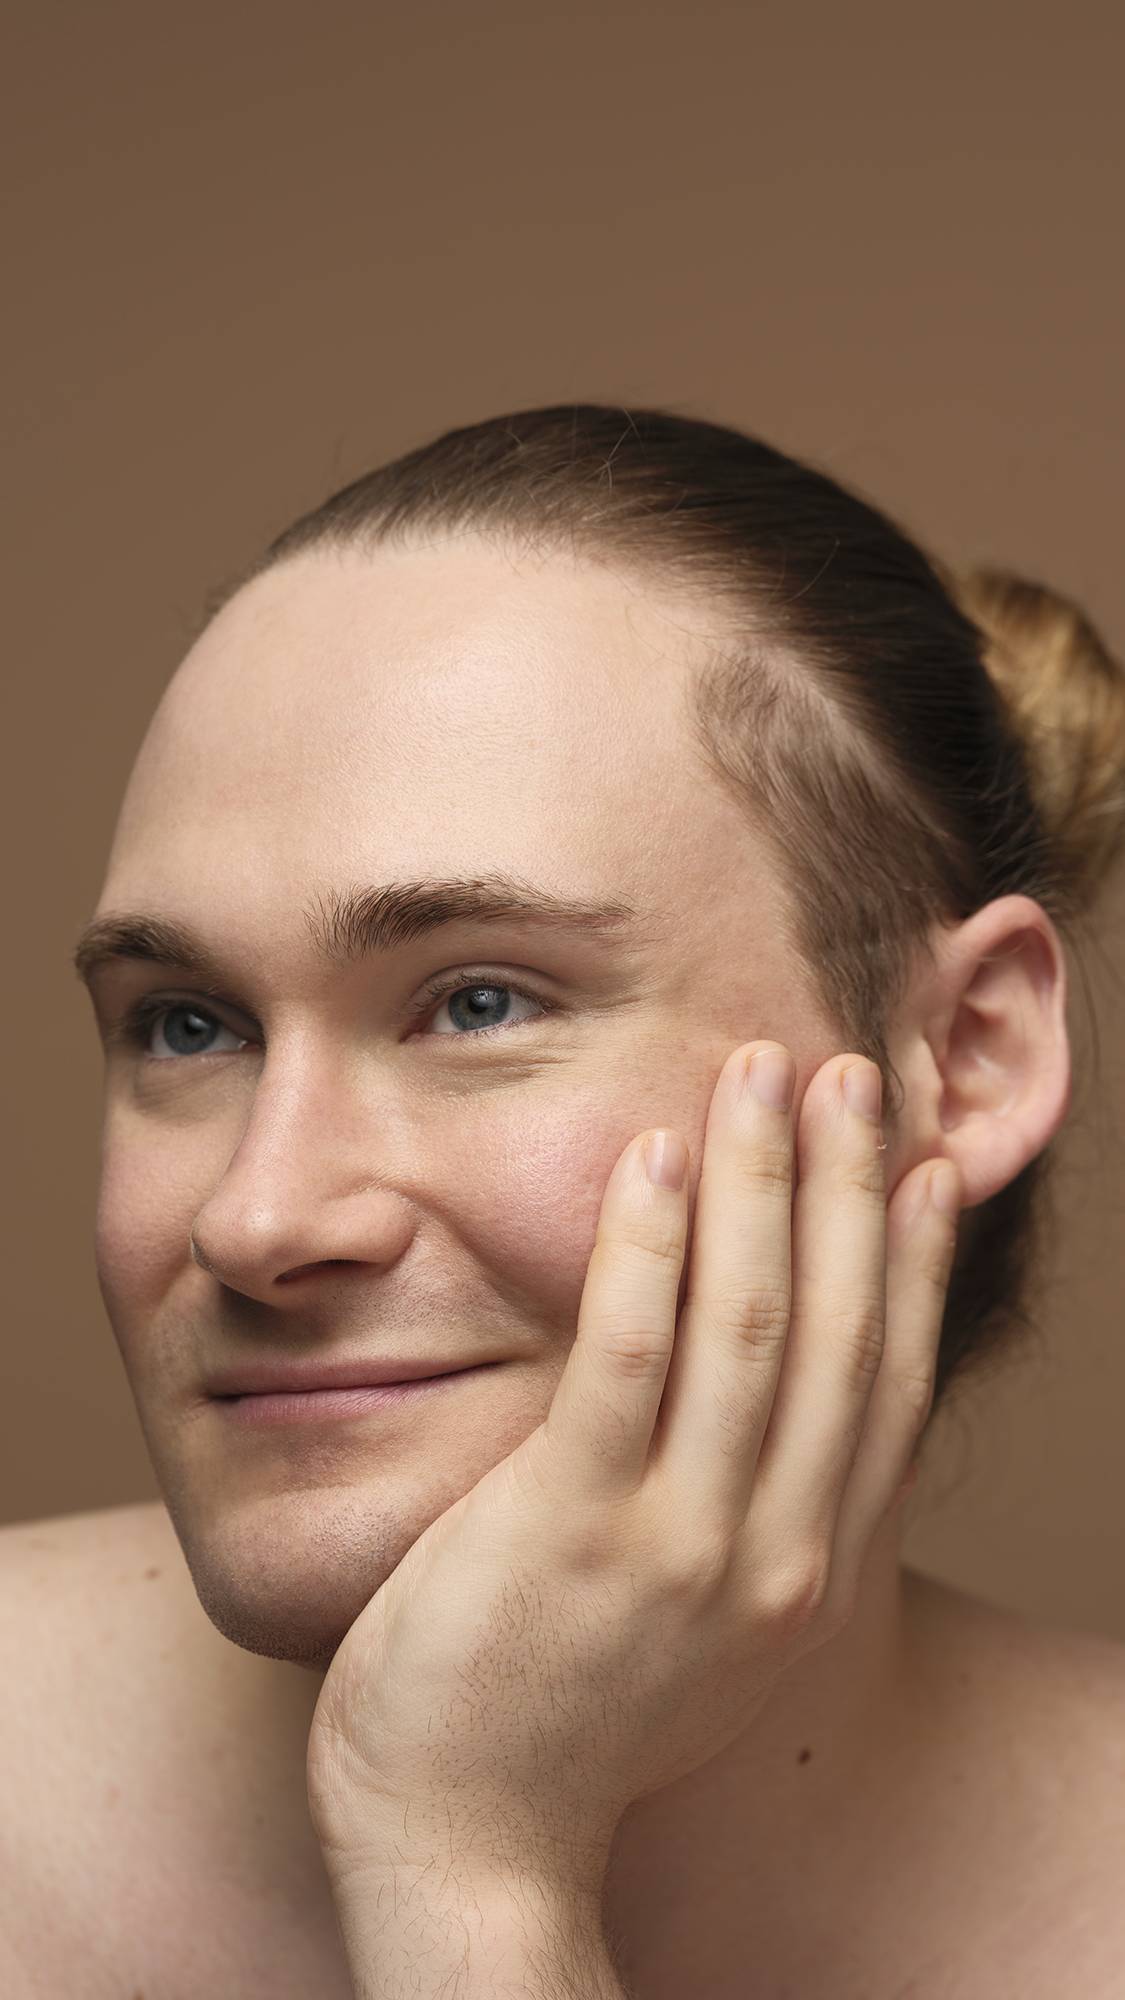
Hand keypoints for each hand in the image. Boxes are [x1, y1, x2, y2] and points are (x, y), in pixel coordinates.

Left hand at [306, 1041, 959, 1900]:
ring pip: (751, 1326)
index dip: (912, 1264)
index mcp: (809, 1573)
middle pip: (838, 1331)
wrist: (465, 1843)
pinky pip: (629, 1360)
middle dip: (852, 1186)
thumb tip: (778, 1418)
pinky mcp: (575, 1530)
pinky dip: (652, 1249)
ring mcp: (680, 1545)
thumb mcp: (704, 1629)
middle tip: (854, 1070)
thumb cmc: (566, 1718)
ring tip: (766, 1070)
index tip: (921, 1163)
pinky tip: (655, 1156)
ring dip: (766, 1182)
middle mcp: (773, 1555)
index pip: (886, 1386)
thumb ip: (754, 1523)